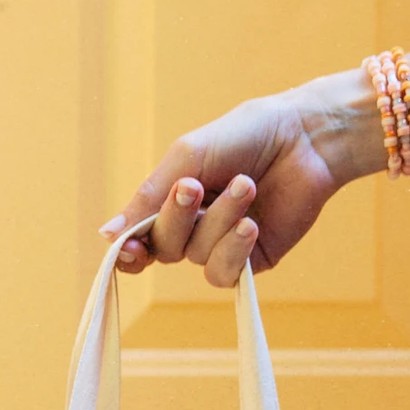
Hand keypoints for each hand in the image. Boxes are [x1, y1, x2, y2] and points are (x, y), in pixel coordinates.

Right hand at [100, 67, 382, 284]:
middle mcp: (193, 228)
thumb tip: (106, 236)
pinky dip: (233, 249)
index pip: (139, 239)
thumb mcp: (187, 158)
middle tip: (195, 185)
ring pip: (198, 255)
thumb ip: (147, 197)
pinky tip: (250, 225)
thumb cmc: (244, 136)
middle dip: (176, 218)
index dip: (129, 251)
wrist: (303, 137)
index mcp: (171, 201)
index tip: (129, 248)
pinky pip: (225, 273)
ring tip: (247, 185)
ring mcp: (222, 246)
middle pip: (164, 247)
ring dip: (219, 219)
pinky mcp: (252, 260)